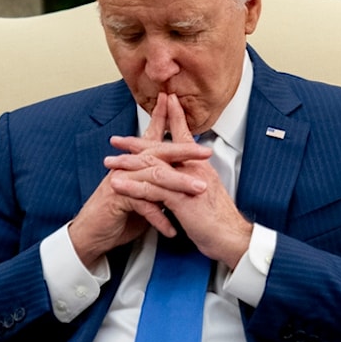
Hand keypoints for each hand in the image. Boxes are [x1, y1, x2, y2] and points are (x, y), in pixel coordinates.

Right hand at [67, 93, 209, 266]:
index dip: (166, 121)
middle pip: (158, 152)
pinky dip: (160, 217)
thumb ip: (158, 184)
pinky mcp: (117, 198)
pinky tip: (171, 228)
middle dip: (184, 151)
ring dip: (179, 184)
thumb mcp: (143, 196)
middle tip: (205, 152)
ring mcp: (122, 180)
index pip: (154, 138)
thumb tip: (180, 178)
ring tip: (199, 190)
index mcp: (135, 163)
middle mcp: (128, 167)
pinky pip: (144, 204)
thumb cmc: (118, 215)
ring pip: (154, 176)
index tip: (182, 109)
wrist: (92, 235)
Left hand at [109, 93, 253, 267]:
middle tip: (117, 140)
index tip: (165, 104)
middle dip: (136, 142)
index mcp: (200, 166)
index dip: (173, 118)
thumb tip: (182, 175)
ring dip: (128, 163)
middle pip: (161, 148)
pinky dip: (132, 186)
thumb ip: (192, 180)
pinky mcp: (181, 200)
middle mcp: (194, 169)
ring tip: (110, 162)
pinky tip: (118, 184)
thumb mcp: (204, 192)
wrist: (230, 237)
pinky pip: (151, 190)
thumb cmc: (218, 219)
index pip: (183, 136)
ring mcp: (187, 183)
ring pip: (152, 166)